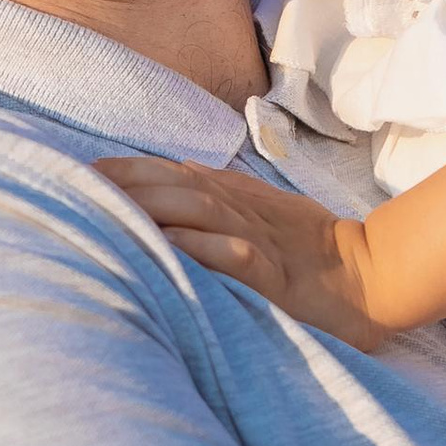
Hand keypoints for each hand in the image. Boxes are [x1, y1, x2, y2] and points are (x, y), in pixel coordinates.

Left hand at [98, 158, 390, 351]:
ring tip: (107, 208)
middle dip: (125, 183)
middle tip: (76, 185)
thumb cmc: (310, 250)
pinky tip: (166, 245)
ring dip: (150, 206)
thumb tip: (177, 167)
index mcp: (235, 198)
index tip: (82, 170)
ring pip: (197, 210)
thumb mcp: (264, 211)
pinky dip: (198, 247)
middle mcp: (240, 212)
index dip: (127, 169)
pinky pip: (230, 255)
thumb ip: (223, 190)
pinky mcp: (271, 274)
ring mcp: (256, 240)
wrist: (368, 278)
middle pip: (174, 185)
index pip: (170, 173)